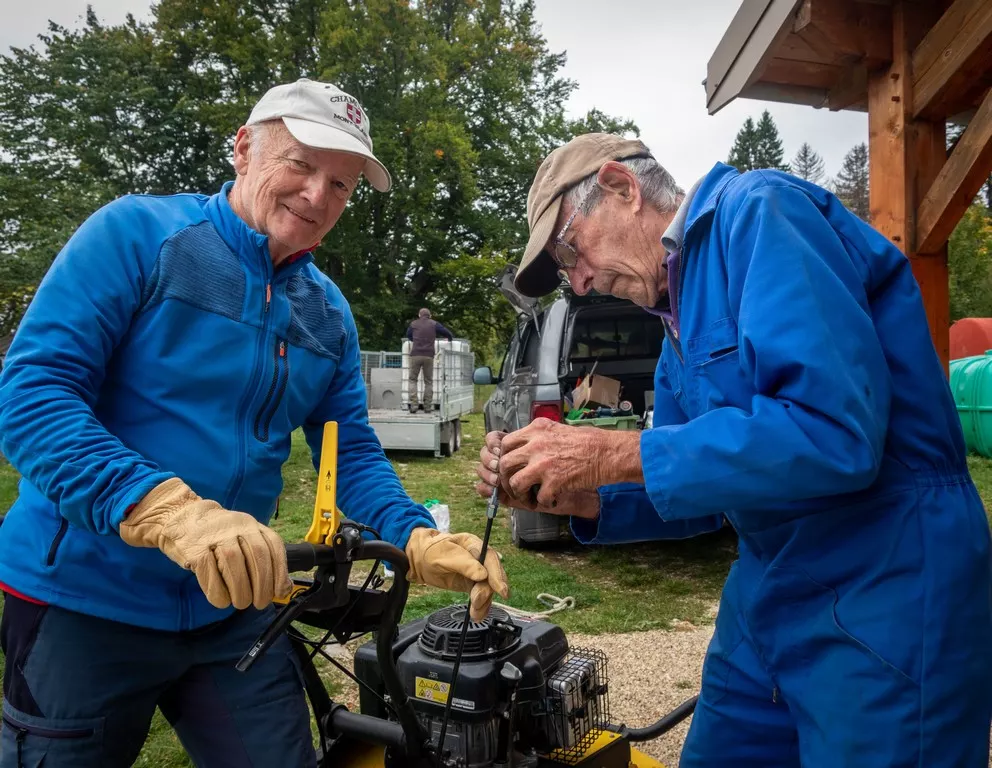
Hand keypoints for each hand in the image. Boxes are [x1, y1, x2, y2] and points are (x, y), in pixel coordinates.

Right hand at [120, 478, 291, 609]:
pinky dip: (218, 591)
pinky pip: (208, 571)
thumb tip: (284, 588)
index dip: (280, 571)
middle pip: (257, 555)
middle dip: (262, 585)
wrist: (181, 516)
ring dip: (241, 590)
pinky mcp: (194, 547)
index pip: (273, 546)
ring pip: (234, 562)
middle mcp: (236, 526)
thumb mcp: (243, 538)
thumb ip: (262, 558)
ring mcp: (214, 535)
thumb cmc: (217, 536)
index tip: (279, 592)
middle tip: (260, 603)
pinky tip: (222, 600)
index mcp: (251, 524)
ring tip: (242, 603)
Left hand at [405, 527, 509, 620]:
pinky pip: (481, 595)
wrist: (418, 559)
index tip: (500, 590)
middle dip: (488, 591)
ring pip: (488, 588)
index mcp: (473, 544)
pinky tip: (478, 614)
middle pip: (492, 575)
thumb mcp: (443, 555)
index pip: (490, 558)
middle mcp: (479, 558)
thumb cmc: (430, 551)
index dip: (497, 574)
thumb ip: (463, 564)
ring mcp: (477, 571)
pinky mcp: (472, 584)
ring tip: (475, 613)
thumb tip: (483, 575)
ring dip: (484, 602)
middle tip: (478, 602)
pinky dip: (482, 606)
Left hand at [475, 429, 600, 518]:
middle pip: (504, 464)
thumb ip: (538, 438)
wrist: (608, 452)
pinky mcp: (554, 481)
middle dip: (506, 478)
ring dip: (520, 494)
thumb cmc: (588, 442)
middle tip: (515, 486)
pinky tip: (551, 499)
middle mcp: (536, 444)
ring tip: (529, 497)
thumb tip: (521, 450)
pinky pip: (538, 498)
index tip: (510, 467)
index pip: (505, 443)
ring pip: (515, 483)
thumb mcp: (557, 430)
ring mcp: (543, 463)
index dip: (503, 458)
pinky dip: (543, 502)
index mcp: (536, 429)